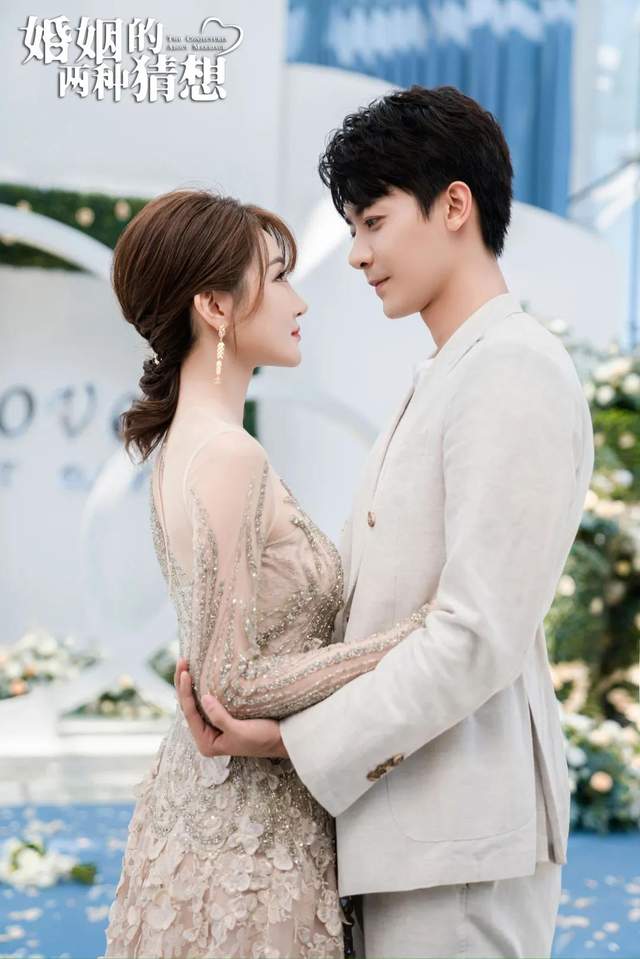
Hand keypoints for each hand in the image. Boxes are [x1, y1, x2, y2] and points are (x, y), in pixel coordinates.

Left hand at [174, 657, 288, 758]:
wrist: (282, 740)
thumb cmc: (262, 739)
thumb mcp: (240, 731)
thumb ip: (219, 717)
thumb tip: (203, 698)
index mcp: (206, 743)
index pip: (190, 714)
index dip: (185, 693)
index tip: (185, 673)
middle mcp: (206, 736)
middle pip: (189, 707)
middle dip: (183, 685)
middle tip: (181, 662)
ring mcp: (213, 727)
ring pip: (196, 703)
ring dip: (190, 685)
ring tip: (185, 665)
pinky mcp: (222, 719)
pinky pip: (207, 701)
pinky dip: (201, 688)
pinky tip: (199, 675)